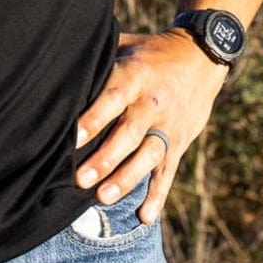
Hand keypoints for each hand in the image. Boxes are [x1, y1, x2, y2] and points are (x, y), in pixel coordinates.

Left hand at [74, 29, 226, 225]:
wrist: (201, 56)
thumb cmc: (151, 51)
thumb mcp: (127, 45)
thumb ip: (100, 56)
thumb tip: (61, 59)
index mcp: (136, 75)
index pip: (112, 98)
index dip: (94, 118)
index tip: (73, 138)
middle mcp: (152, 103)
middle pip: (127, 134)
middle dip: (104, 159)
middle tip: (80, 179)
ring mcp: (168, 126)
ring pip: (147, 157)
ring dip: (126, 179)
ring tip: (103, 198)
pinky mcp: (180, 142)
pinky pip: (169, 172)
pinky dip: (158, 195)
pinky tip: (145, 217)